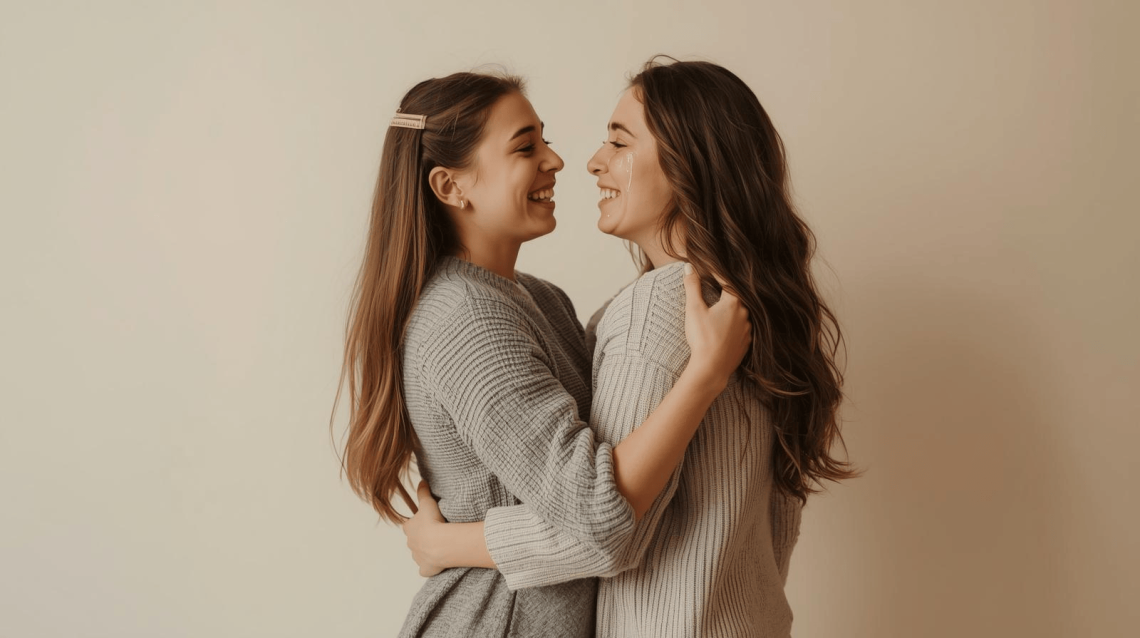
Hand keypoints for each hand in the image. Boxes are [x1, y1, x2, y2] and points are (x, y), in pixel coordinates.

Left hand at [400, 481, 446, 577]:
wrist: (440, 543)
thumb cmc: (433, 521)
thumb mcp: (428, 503)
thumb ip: (423, 492)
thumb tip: (421, 481)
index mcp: (409, 529)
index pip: (410, 526)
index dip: (418, 524)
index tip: (428, 522)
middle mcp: (410, 544)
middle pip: (414, 540)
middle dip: (422, 539)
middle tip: (436, 534)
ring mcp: (417, 557)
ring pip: (420, 554)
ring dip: (427, 552)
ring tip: (440, 547)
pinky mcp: (425, 569)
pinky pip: (425, 569)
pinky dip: (429, 567)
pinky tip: (437, 564)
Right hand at [682, 263, 751, 389]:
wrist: (712, 368)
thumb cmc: (702, 338)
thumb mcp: (694, 309)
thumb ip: (692, 286)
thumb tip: (688, 267)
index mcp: (733, 303)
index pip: (728, 283)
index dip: (718, 276)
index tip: (711, 271)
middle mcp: (744, 315)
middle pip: (736, 298)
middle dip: (726, 293)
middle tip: (717, 289)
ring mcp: (747, 331)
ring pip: (740, 315)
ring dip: (731, 311)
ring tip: (721, 310)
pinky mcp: (746, 344)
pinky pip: (742, 330)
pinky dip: (734, 327)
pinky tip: (726, 329)